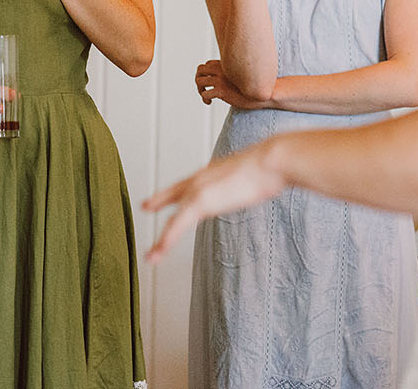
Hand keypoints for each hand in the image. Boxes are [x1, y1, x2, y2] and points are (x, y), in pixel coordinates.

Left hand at [142, 141, 285, 261]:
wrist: (270, 162)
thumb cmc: (271, 166)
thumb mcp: (256, 174)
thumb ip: (252, 180)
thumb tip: (266, 183)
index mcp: (213, 172)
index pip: (188, 182)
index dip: (175, 189)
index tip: (165, 193)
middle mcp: (201, 179)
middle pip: (174, 193)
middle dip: (159, 201)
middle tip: (146, 206)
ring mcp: (198, 190)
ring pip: (174, 220)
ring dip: (163, 240)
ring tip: (153, 255)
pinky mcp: (199, 202)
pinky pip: (176, 226)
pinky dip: (166, 241)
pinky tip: (159, 252)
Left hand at [195, 58, 269, 109]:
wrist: (264, 93)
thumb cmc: (256, 86)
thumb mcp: (242, 75)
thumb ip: (233, 74)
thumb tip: (227, 79)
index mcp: (226, 65)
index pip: (207, 64)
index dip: (205, 74)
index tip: (209, 82)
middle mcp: (221, 70)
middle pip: (200, 70)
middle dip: (198, 80)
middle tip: (204, 89)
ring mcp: (221, 80)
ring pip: (199, 81)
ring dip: (200, 90)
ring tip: (206, 97)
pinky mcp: (222, 91)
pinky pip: (205, 93)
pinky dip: (205, 98)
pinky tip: (210, 102)